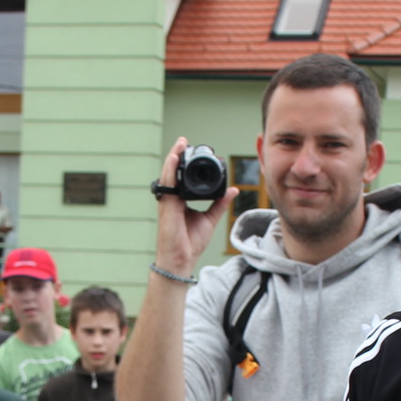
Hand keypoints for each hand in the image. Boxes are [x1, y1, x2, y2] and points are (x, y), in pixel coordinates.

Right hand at [153, 137, 238, 277]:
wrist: (181, 260)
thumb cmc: (190, 243)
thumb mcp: (210, 219)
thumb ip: (219, 203)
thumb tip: (233, 190)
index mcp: (179, 201)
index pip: (181, 177)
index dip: (184, 163)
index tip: (191, 149)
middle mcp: (171, 199)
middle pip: (173, 173)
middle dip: (177, 155)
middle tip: (184, 140)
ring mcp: (167, 203)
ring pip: (169, 176)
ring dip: (173, 158)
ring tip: (180, 144)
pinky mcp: (167, 208)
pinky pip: (168, 186)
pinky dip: (171, 172)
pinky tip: (173, 159)